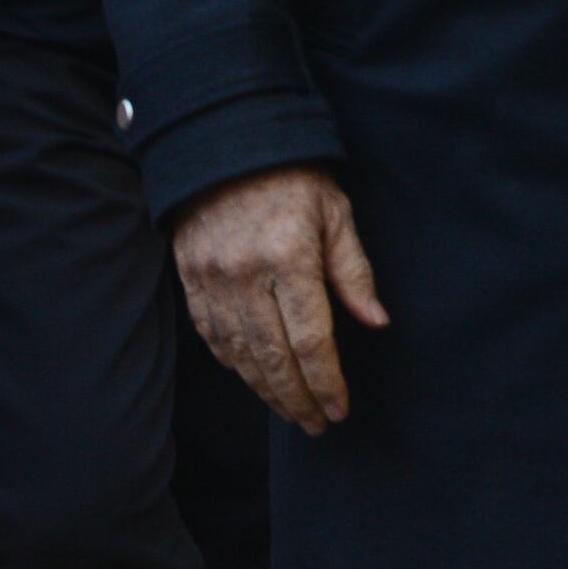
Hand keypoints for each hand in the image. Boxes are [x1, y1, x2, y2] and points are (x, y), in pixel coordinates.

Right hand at [172, 166, 388, 434]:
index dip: (326, 383)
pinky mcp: (191, 280)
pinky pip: (213, 338)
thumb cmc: (292, 178)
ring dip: (267, 391)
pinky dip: (235, 366)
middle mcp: (245, 276)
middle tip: (317, 424)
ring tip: (291, 411)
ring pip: (240, 356)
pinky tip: (254, 379)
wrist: (224, 144)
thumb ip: (353, 272)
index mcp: (289, 258)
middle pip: (274, 359)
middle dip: (298, 400)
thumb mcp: (335, 214)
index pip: (310, 341)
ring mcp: (212, 281)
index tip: (340, 409)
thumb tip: (377, 322)